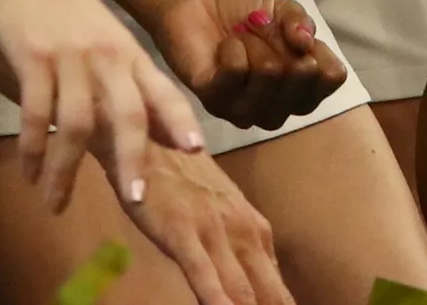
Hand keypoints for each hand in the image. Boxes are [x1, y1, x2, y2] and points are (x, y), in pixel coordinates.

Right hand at [0, 0, 205, 216]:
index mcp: (128, 52)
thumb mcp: (107, 40)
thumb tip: (157, 133)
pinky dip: (32, 149)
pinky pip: (36, 112)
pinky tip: (27, 173)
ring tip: (56, 204)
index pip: (163, 90)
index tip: (196, 151)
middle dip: (134, 160)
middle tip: (135, 200)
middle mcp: (107, 55)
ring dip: (66, 170)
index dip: (179, 120)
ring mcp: (70, 56)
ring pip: (77, 123)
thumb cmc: (67, 7)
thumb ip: (129, 83)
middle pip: (128, 113)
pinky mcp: (33, 57)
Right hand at [114, 145, 293, 304]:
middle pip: (268, 291)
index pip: (277, 286)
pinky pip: (202, 271)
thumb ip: (239, 247)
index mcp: (255, 229)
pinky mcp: (182, 230)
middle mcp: (243, 230)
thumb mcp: (222, 212)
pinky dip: (216, 298)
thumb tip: (256, 287)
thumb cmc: (183, 178)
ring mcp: (213, 230)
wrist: (148, 137)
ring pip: (240, 287)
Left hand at [149, 0, 349, 131]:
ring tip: (240, 38)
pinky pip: (236, 71)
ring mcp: (246, 111)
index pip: (332, 77)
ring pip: (269, 73)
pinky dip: (233, 47)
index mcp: (301, 91)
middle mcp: (278, 110)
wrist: (196, 9)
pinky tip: (225, 48)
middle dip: (280, 37)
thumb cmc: (244, 15)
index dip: (315, 46)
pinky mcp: (215, 102)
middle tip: (261, 29)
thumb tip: (305, 41)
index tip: (293, 33)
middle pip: (302, 74)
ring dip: (254, 41)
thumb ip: (299, 20)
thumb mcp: (281, 9)